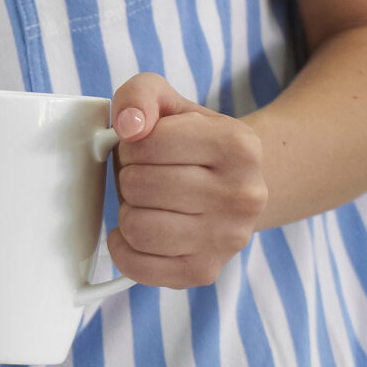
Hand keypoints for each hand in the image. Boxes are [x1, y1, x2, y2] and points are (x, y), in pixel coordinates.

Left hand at [104, 73, 267, 288]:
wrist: (234, 186)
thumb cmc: (193, 143)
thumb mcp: (170, 103)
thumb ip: (140, 95)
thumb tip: (128, 125)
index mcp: (239, 146)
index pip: (147, 143)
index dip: (133, 143)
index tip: (148, 146)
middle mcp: (243, 196)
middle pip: (139, 185)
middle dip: (130, 176)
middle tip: (149, 175)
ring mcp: (227, 239)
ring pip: (136, 227)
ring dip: (129, 210)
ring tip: (149, 201)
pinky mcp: (204, 271)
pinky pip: (136, 265)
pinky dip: (124, 246)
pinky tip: (141, 229)